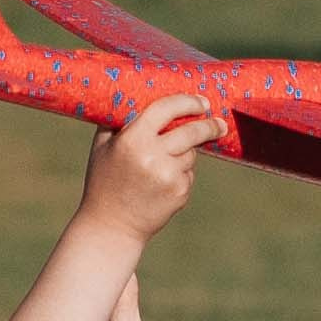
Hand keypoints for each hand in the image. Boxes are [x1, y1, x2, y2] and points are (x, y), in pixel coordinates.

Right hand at [76, 93, 223, 243]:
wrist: (111, 227)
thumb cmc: (104, 182)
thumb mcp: (102, 147)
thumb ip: (117, 120)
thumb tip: (134, 93)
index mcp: (132, 140)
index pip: (166, 108)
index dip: (187, 102)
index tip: (201, 102)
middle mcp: (153, 156)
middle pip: (191, 131)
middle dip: (209, 125)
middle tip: (219, 123)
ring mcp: (169, 176)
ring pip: (191, 154)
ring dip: (183, 154)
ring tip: (159, 169)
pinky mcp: (179, 193)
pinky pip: (189, 174)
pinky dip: (180, 175)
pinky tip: (160, 187)